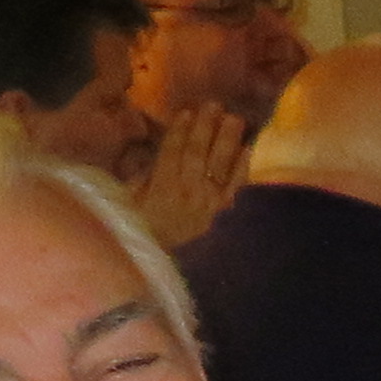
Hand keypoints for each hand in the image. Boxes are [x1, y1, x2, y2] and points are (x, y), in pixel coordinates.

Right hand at [123, 98, 248, 248]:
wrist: (170, 275)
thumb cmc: (147, 242)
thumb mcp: (132, 212)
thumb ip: (140, 185)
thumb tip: (147, 162)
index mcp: (161, 188)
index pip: (170, 152)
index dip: (179, 131)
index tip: (187, 111)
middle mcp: (187, 191)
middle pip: (197, 152)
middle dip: (205, 127)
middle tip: (215, 104)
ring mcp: (210, 203)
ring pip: (218, 164)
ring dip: (226, 139)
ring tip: (234, 118)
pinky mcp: (228, 215)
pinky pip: (237, 187)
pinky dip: (243, 167)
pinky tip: (248, 148)